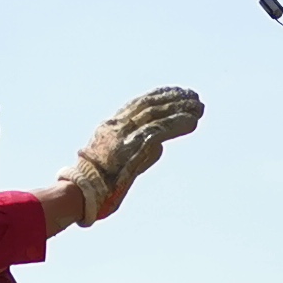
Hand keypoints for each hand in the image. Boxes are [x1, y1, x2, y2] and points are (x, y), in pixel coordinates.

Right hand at [51, 85, 204, 226]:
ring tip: (199, 107)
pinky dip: (176, 125)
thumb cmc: (100, 181)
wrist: (84, 191)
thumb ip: (139, 149)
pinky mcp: (132, 147)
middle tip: (193, 96)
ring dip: (179, 109)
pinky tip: (192, 122)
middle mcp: (117, 126)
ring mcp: (123, 135)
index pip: (138, 104)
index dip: (158, 96)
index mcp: (111, 126)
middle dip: (173, 99)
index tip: (176, 91)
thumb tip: (159, 145)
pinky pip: (158, 131)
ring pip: (155, 115)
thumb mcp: (119, 159)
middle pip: (149, 105)